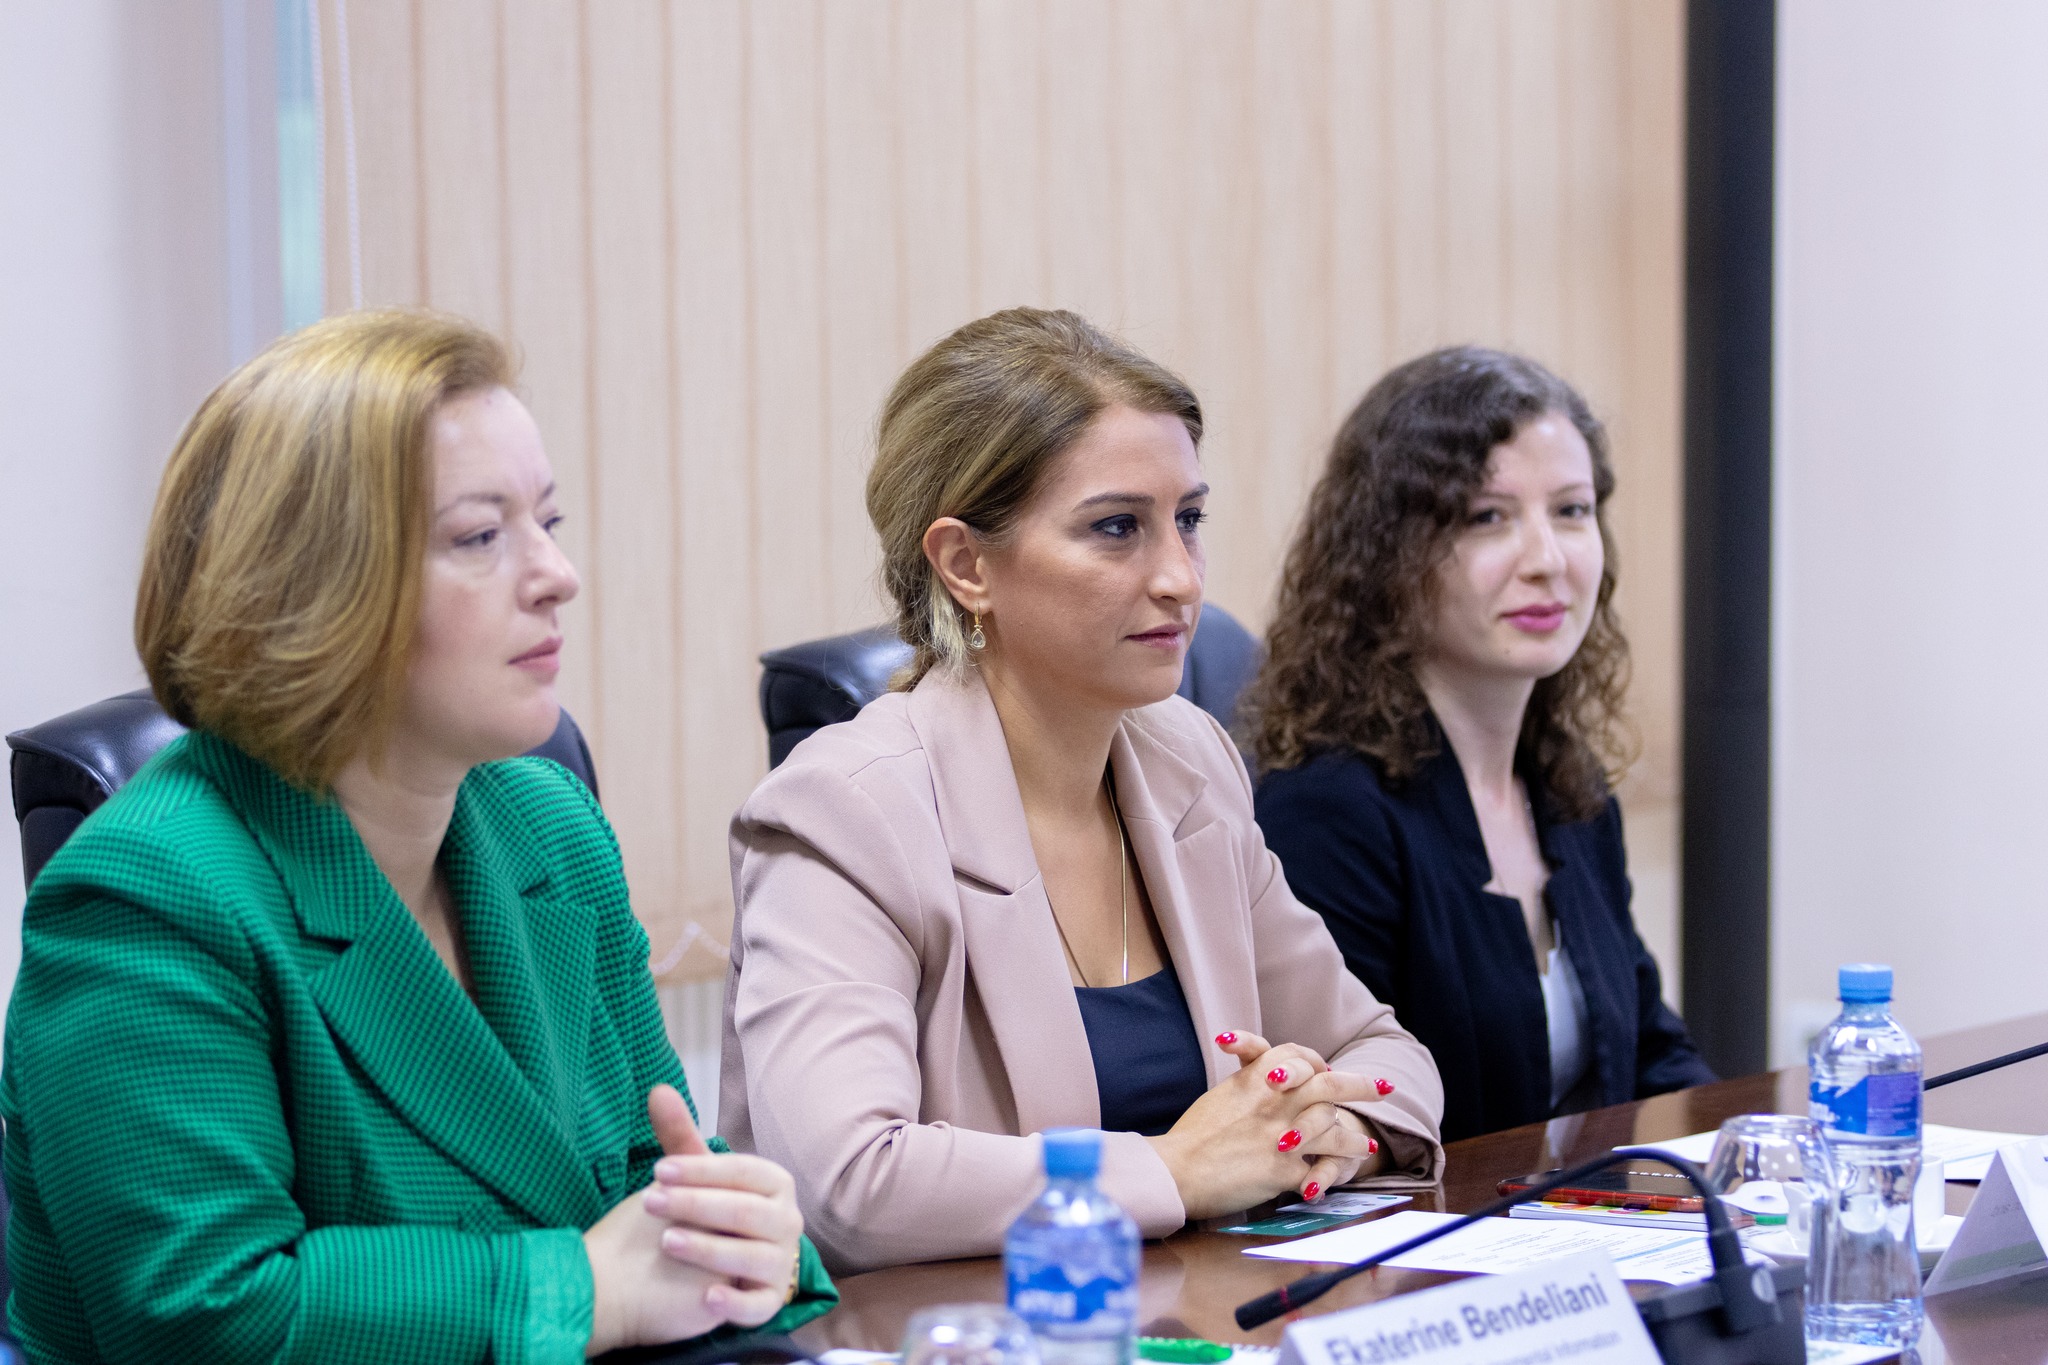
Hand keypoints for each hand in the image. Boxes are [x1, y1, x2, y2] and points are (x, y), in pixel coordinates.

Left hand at [643, 1087, 803, 1310]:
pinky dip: (736, 1303)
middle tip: (651, 1201)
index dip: (701, 1170)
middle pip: (744, 1210)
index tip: (657, 1170)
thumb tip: (657, 1088)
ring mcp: (781, 1263)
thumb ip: (678, 1136)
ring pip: (751, 1255)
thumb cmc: (708, 1211)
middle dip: (695, 1205)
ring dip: (708, 1249)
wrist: (714, 1265)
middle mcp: (787, 1221)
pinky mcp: (770, 1301)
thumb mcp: (694, 1175)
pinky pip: (759, 1307)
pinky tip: (707, 1296)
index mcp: (775, 1183)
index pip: (742, 1171)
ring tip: (667, 1242)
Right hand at [1144, 1031, 1392, 1218]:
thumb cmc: (1194, 1133)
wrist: (1178, 1168)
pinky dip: (1334, 1172)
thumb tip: (1271, 1077)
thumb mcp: (1223, 1093)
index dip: (1318, 1063)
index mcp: (1259, 1075)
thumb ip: (1250, 1080)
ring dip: (1353, 1136)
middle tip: (1384, 1088)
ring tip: (1366, 1144)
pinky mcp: (1284, 1170)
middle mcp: (1277, 1100)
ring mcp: (1284, 1134)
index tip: (1330, 1069)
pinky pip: (1321, 1169)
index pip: (1301, 1056)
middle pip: (1331, 1085)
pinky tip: (1344, 1173)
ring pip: (1333, 1127)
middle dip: (1361, 1086)